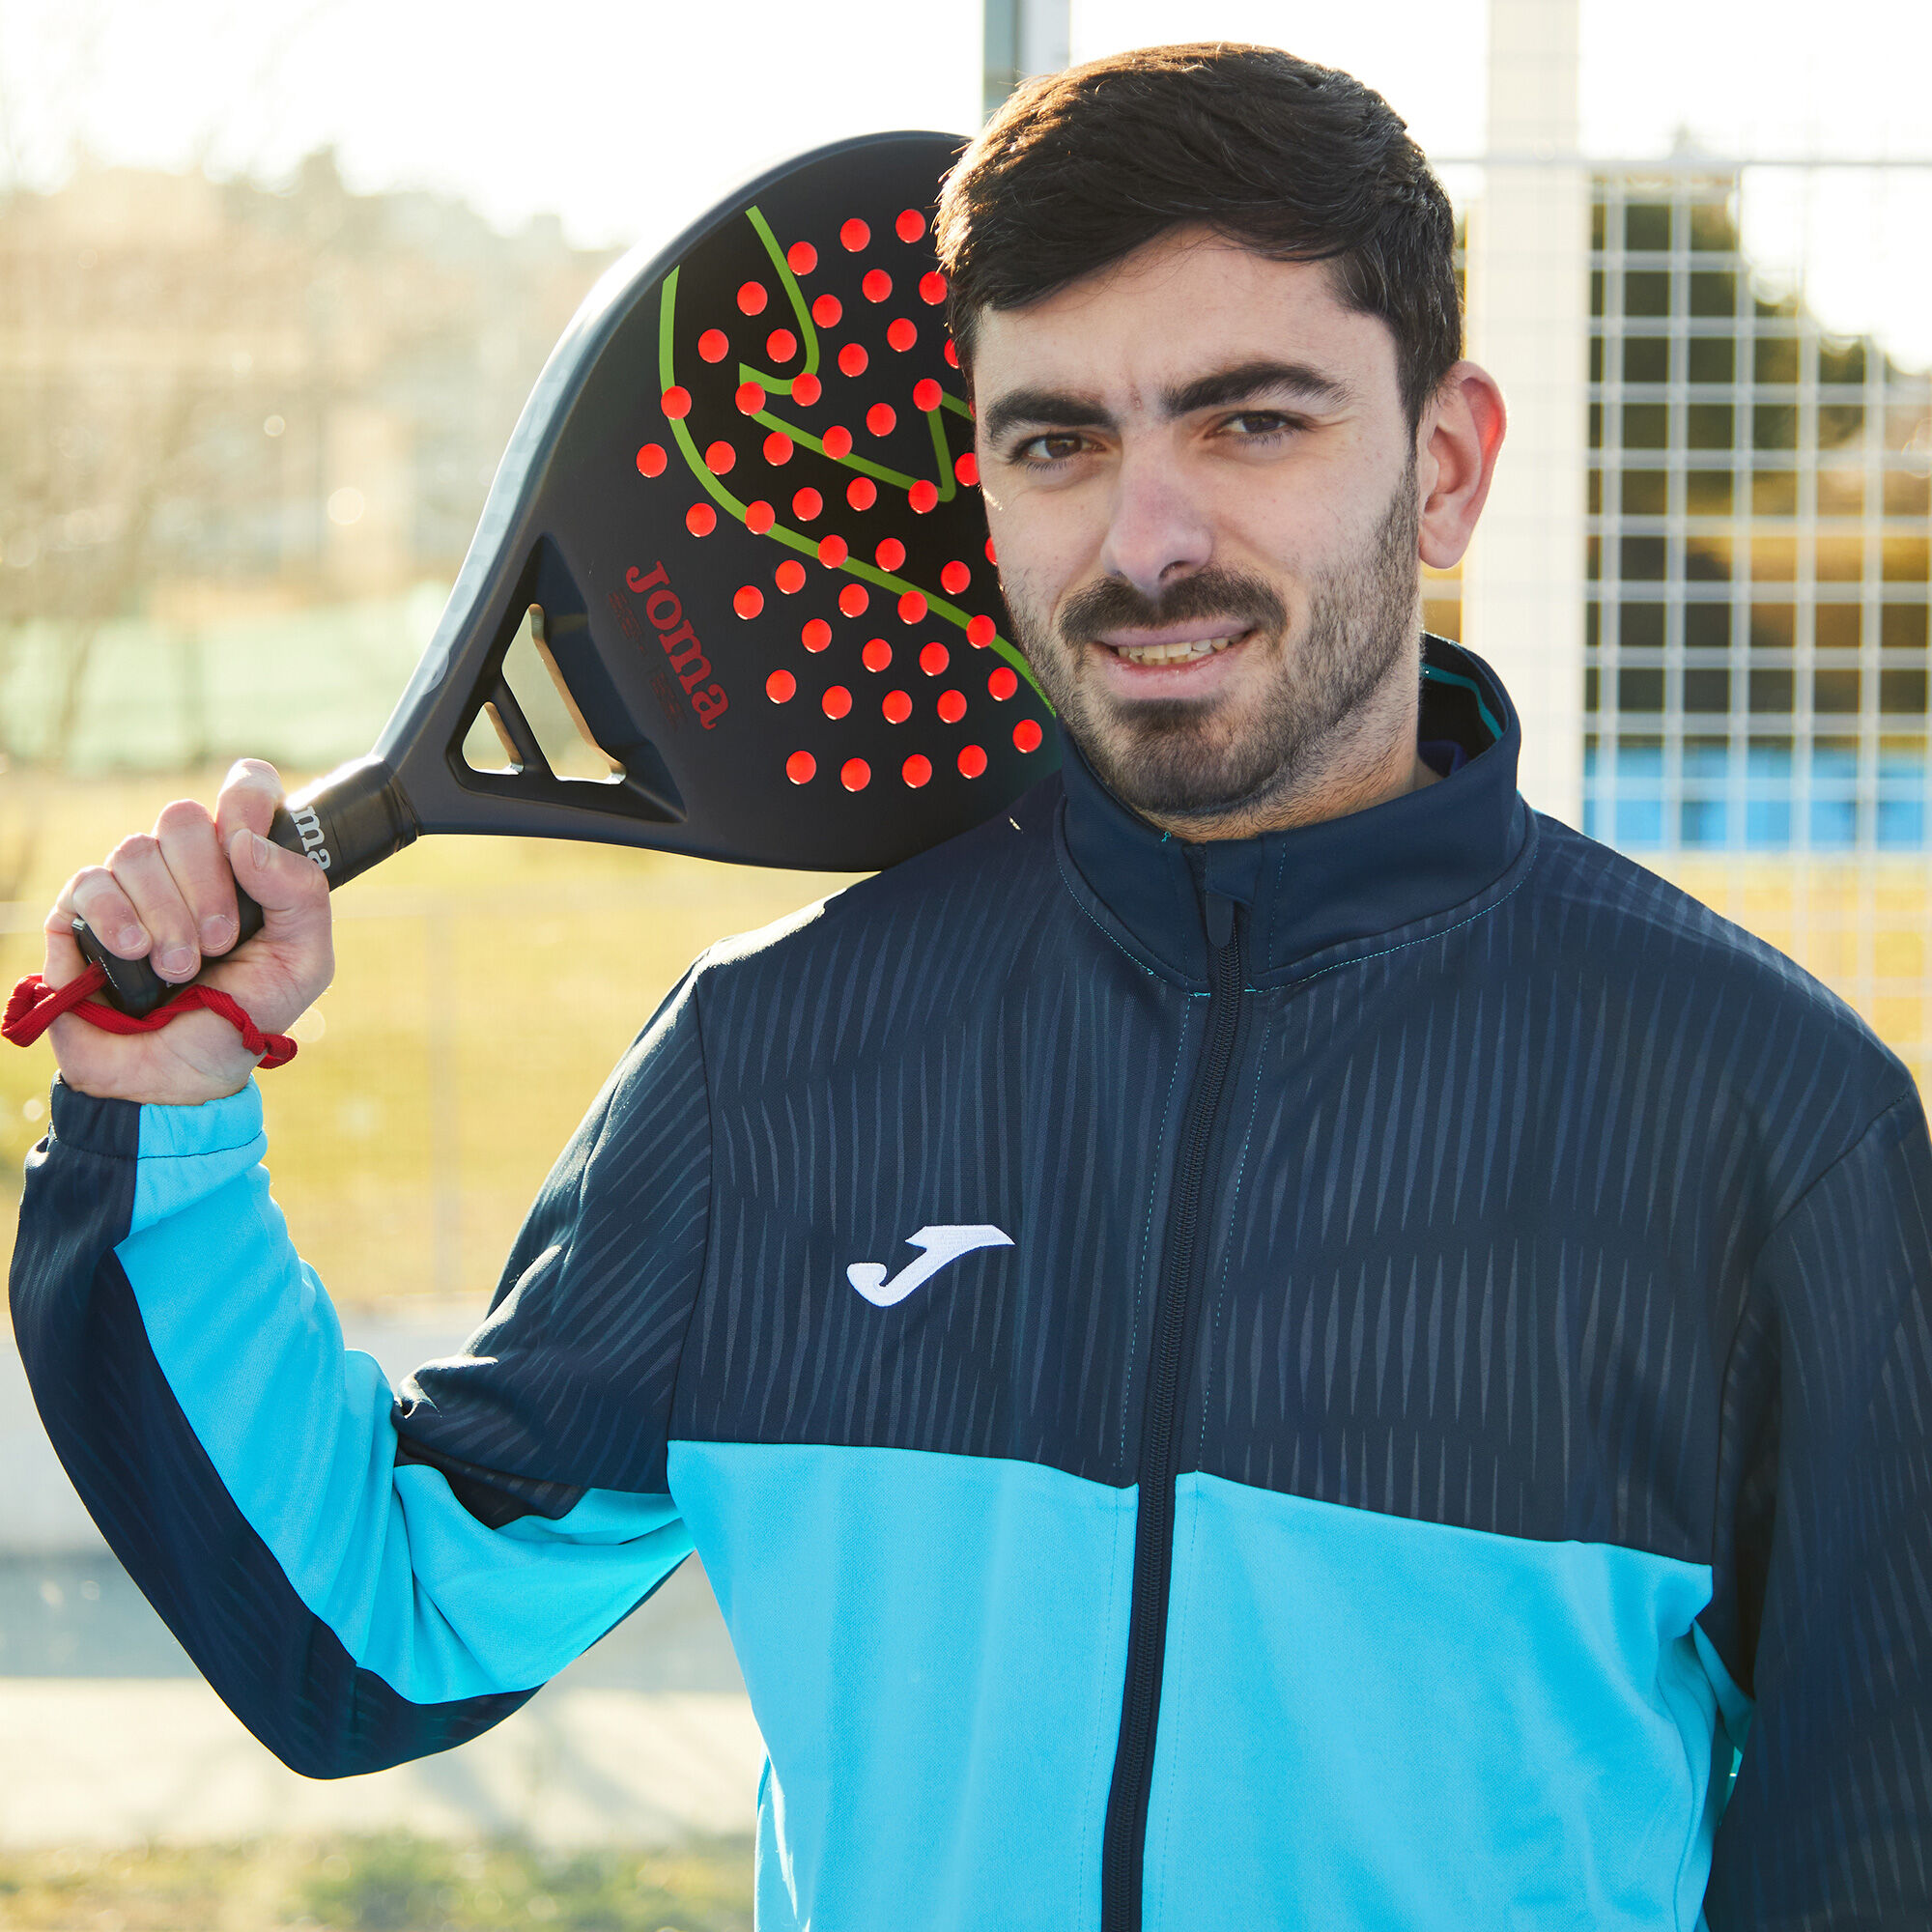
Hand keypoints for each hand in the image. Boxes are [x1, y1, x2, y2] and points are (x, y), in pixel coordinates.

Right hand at [41, 759, 334, 1105]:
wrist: (176, 1080)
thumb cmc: (240, 1018)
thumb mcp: (303, 964)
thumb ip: (302, 895)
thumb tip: (246, 841)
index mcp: (242, 867)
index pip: (244, 791)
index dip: (246, 797)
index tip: (247, 838)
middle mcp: (184, 867)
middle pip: (184, 818)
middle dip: (207, 884)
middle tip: (221, 942)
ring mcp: (130, 888)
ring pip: (137, 851)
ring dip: (167, 916)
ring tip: (181, 969)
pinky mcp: (78, 915)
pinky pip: (91, 884)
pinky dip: (119, 920)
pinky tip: (136, 955)